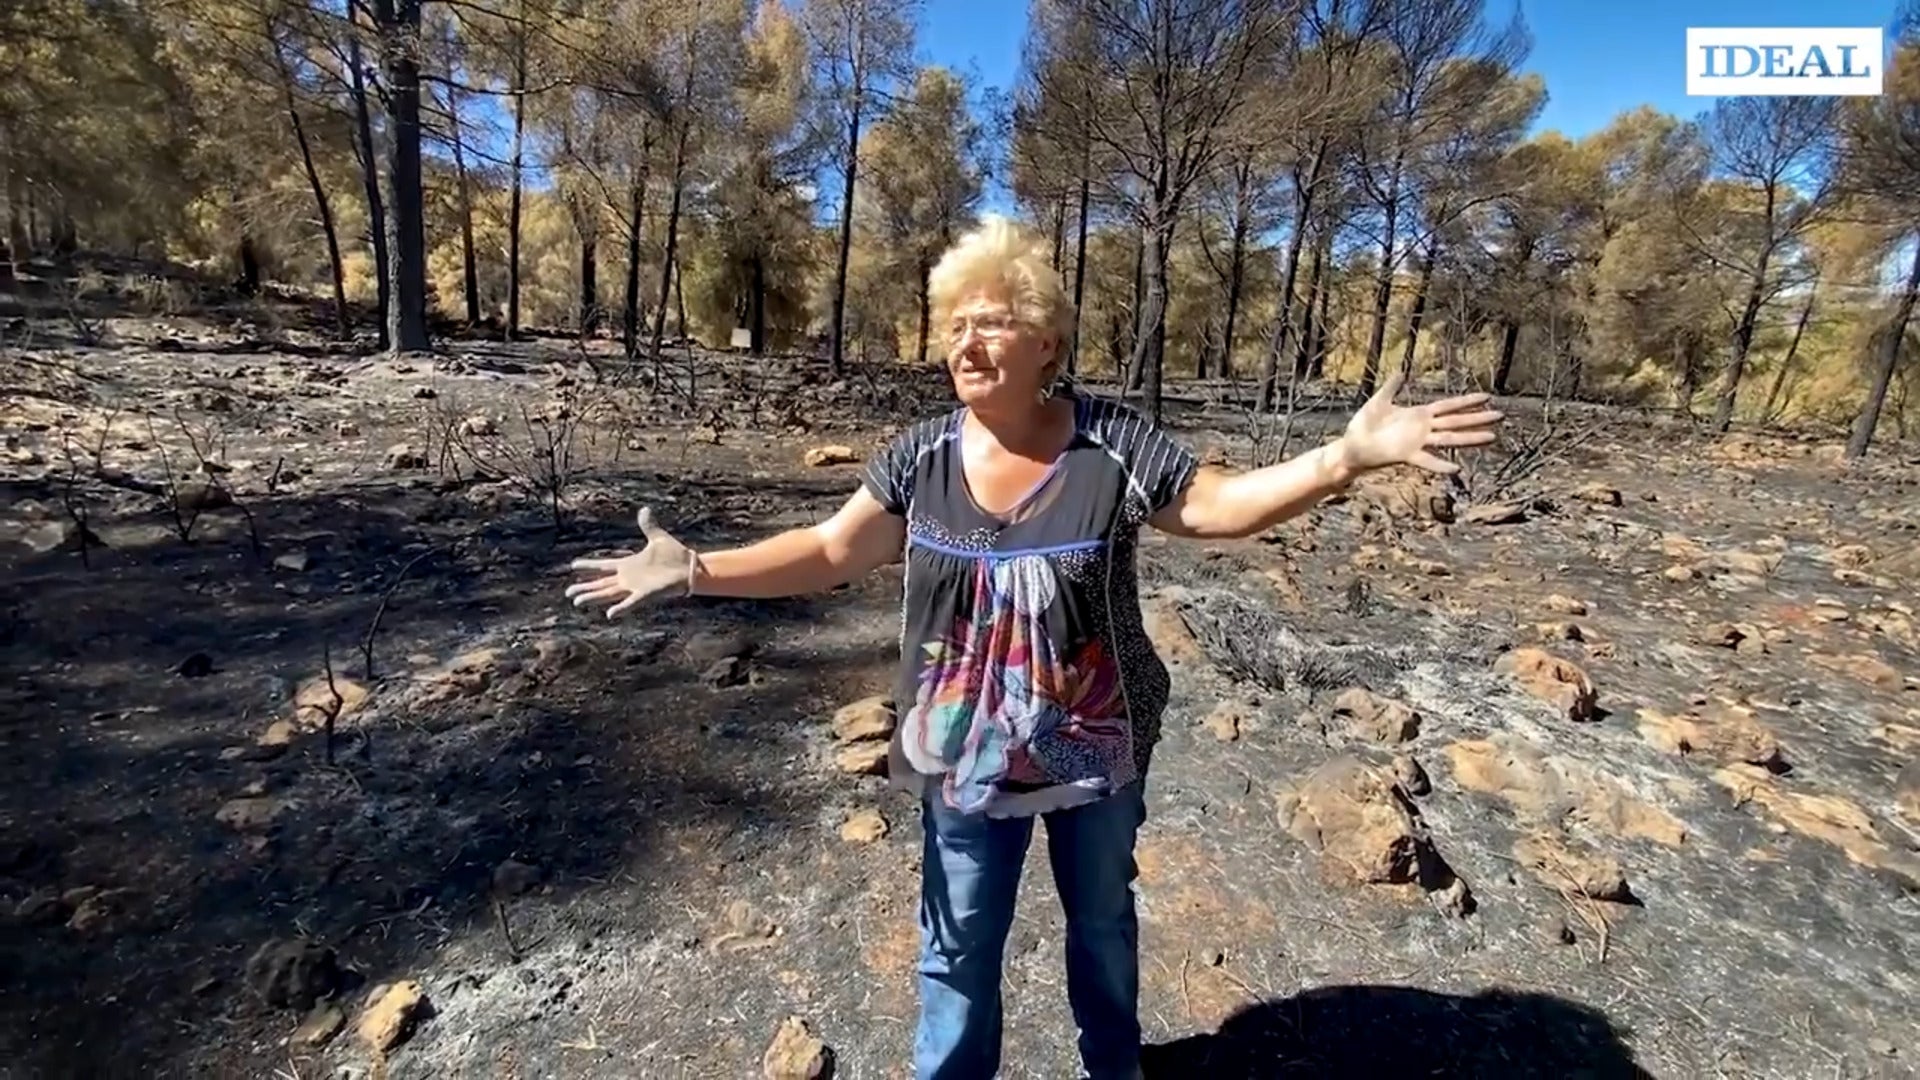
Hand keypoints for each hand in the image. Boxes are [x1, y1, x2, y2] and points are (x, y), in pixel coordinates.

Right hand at [565, 506, 697, 617]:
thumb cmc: (675, 556)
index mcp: (629, 565)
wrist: (691, 568)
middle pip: (600, 584)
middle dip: (584, 588)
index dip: (588, 566)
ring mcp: (635, 587)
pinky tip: (609, 613)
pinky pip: (630, 603)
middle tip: (568, 593)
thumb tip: (644, 509)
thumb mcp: (658, 538)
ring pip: (608, 594)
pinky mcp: (645, 595)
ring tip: (577, 601)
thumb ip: (648, 525)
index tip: (573, 565)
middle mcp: (628, 578)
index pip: (603, 566)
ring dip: (593, 597)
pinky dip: (621, 608)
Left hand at [1338, 373, 1503, 474]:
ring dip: (1470, 438)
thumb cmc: (1363, 426)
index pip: (1448, 406)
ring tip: (1491, 437)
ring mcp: (1417, 442)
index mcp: (1419, 414)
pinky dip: (1440, 465)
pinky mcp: (1406, 455)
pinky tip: (1456, 469)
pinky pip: (1427, 461)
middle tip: (1500, 416)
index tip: (1487, 397)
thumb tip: (1401, 372)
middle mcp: (1423, 428)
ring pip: (1449, 439)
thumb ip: (1391, 387)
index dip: (1467, 402)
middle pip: (1456, 422)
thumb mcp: (1379, 400)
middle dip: (1478, 418)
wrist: (1351, 446)